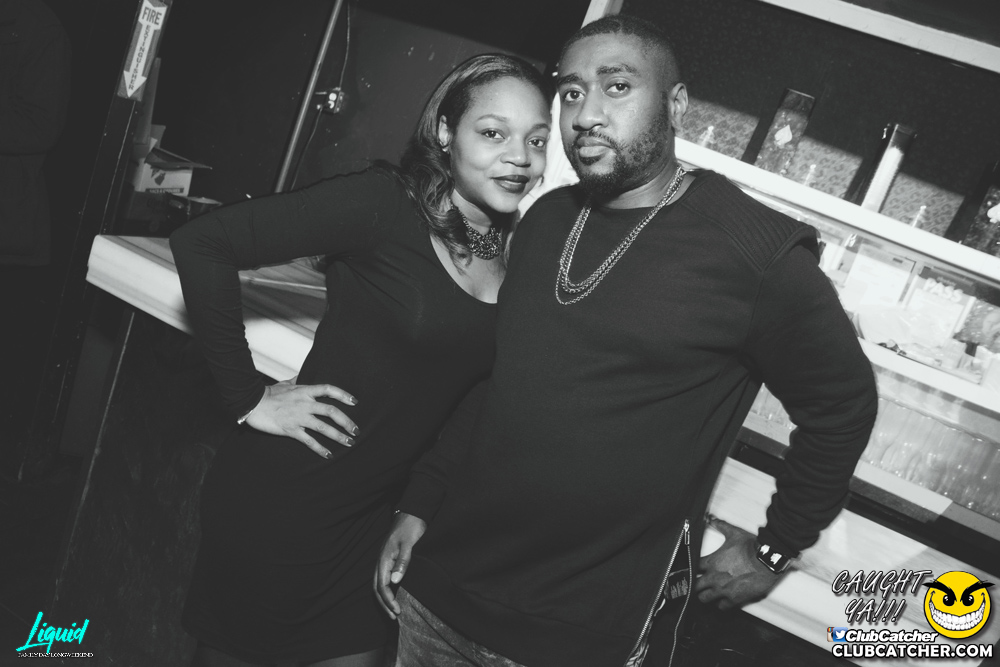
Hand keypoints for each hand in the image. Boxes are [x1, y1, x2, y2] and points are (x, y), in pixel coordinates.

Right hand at [244, 379, 358, 457]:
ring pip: (324, 428)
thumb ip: (297, 381)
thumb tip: (302, 376)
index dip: (343, 395)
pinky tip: (329, 455)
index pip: (329, 389)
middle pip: (331, 411)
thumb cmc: (268, 394)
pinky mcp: (291, 430)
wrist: (252, 404)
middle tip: (356, 430)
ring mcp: (299, 417)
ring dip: (339, 436)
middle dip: (346, 422)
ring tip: (350, 443)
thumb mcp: (285, 384)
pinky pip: (309, 441)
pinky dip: (320, 449)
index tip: (355, 402)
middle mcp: (305, 403)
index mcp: (305, 390)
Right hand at [374, 512, 426, 618]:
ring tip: (393, 610)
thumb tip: (394, 582)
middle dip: (384, 603)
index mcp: (384, 559)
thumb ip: (402, 562)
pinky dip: (387, 589)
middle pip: (377, 587)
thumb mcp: (409, 544)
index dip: (388, 600)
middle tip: (394, 617)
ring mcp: (384, 559)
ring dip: (385, 597)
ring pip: (378, 583)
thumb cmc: (411, 527)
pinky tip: (394, 593)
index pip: (382, 586)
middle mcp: (381, 560)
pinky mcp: (389, 557)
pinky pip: (384, 577)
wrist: (411, 511)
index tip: (397, 612)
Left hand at [694, 517, 781, 609]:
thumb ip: (720, 525)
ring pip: (704, 599)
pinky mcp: (734, 599)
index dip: (691, 569)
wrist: (768, 561)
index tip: (694, 569)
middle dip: (696, 585)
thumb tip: (711, 518)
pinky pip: (721, 607)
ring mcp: (723, 590)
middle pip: (695, 586)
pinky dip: (720, 604)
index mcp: (711, 562)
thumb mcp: (734, 533)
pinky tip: (722, 600)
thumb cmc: (751, 547)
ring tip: (709, 593)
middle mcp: (714, 578)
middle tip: (699, 583)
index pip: (692, 568)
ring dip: (705, 596)